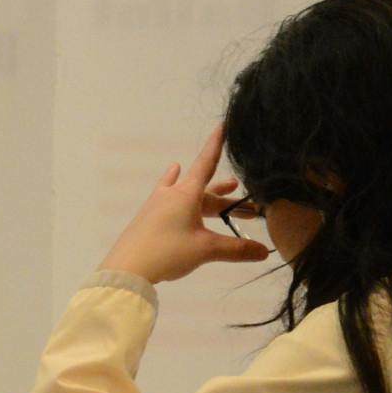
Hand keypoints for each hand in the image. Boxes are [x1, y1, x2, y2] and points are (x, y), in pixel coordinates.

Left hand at [98, 125, 270, 284]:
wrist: (126, 268)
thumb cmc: (168, 251)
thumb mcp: (206, 249)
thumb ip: (236, 249)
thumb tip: (265, 252)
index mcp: (186, 194)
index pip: (206, 163)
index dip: (216, 145)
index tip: (221, 124)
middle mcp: (171, 194)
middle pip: (204, 189)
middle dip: (225, 193)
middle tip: (244, 196)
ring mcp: (157, 206)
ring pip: (188, 195)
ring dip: (208, 196)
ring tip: (226, 188)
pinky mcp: (148, 219)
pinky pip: (170, 200)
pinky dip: (179, 190)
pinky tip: (173, 173)